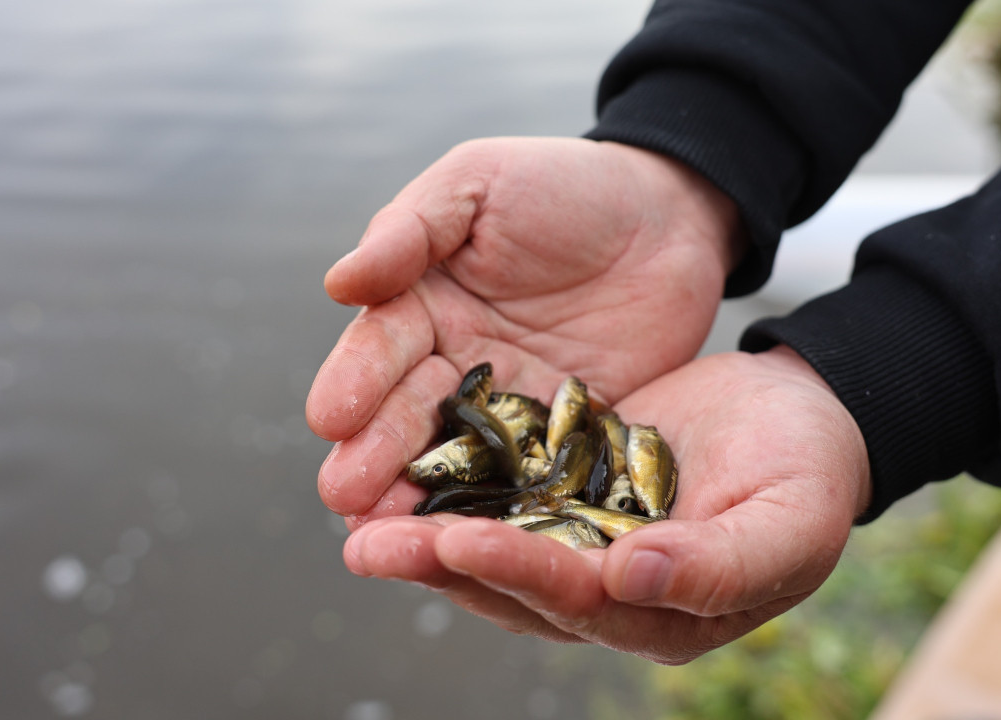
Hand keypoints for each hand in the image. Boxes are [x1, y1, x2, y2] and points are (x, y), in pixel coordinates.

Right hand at [307, 137, 740, 519]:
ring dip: (422, 498)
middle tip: (345, 498)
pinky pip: (533, 473)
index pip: (381, 347)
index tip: (329, 419)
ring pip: (459, 458)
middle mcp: (456, 363)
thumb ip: (411, 229)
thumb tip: (340, 283)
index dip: (355, 382)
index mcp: (422, 302)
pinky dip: (506, 507)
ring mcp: (512, 406)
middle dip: (374, 455)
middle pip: (409, 415)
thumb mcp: (480, 182)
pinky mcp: (566, 436)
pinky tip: (483, 539)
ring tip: (388, 537)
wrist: (671, 214)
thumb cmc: (566, 185)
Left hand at [340, 347, 872, 663]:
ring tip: (359, 523)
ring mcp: (585, 543)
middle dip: (444, 567)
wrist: (801, 411)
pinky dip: (455, 490)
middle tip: (369, 545)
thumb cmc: (813, 470)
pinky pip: (503, 499)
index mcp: (666, 613)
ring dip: (429, 539)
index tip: (461, 541)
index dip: (522, 574)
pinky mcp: (567, 494)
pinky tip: (402, 472)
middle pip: (518, 589)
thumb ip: (720, 563)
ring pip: (497, 551)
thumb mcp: (791, 518)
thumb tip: (630, 579)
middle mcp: (612, 591)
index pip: (582, 603)